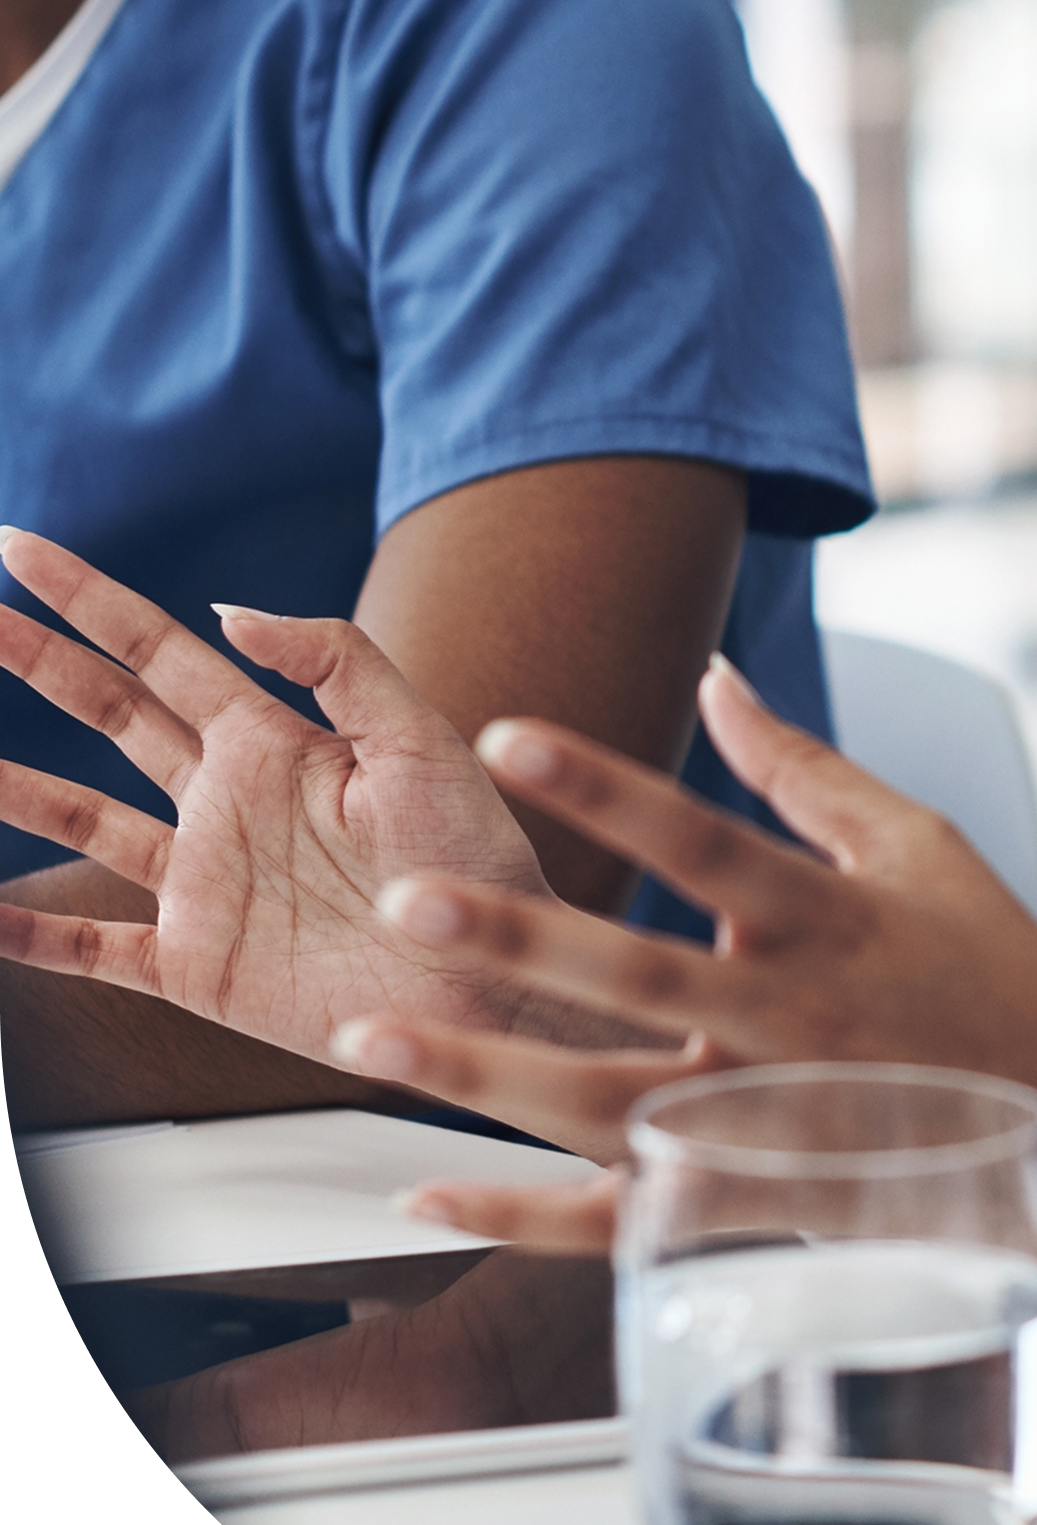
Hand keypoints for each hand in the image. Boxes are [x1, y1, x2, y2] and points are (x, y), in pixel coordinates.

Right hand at [0, 528, 572, 1085]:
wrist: (499, 974)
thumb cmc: (480, 857)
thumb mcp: (420, 740)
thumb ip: (337, 664)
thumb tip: (231, 607)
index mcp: (275, 741)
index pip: (159, 652)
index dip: (88, 600)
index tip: (18, 549)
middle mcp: (225, 802)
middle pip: (105, 716)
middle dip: (34, 663)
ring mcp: (204, 883)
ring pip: (78, 819)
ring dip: (10, 788)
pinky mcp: (196, 965)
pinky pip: (89, 946)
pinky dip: (26, 932)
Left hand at [331, 657, 1036, 1270]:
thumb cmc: (998, 967)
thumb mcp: (920, 843)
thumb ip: (802, 768)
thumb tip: (715, 678)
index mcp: (833, 919)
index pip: (706, 840)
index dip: (610, 785)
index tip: (509, 735)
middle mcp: (793, 1021)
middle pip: (639, 978)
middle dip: (518, 937)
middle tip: (406, 897)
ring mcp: (771, 1121)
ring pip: (608, 1105)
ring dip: (485, 1072)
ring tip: (374, 1036)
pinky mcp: (760, 1202)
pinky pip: (624, 1221)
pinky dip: (524, 1215)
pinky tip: (430, 1188)